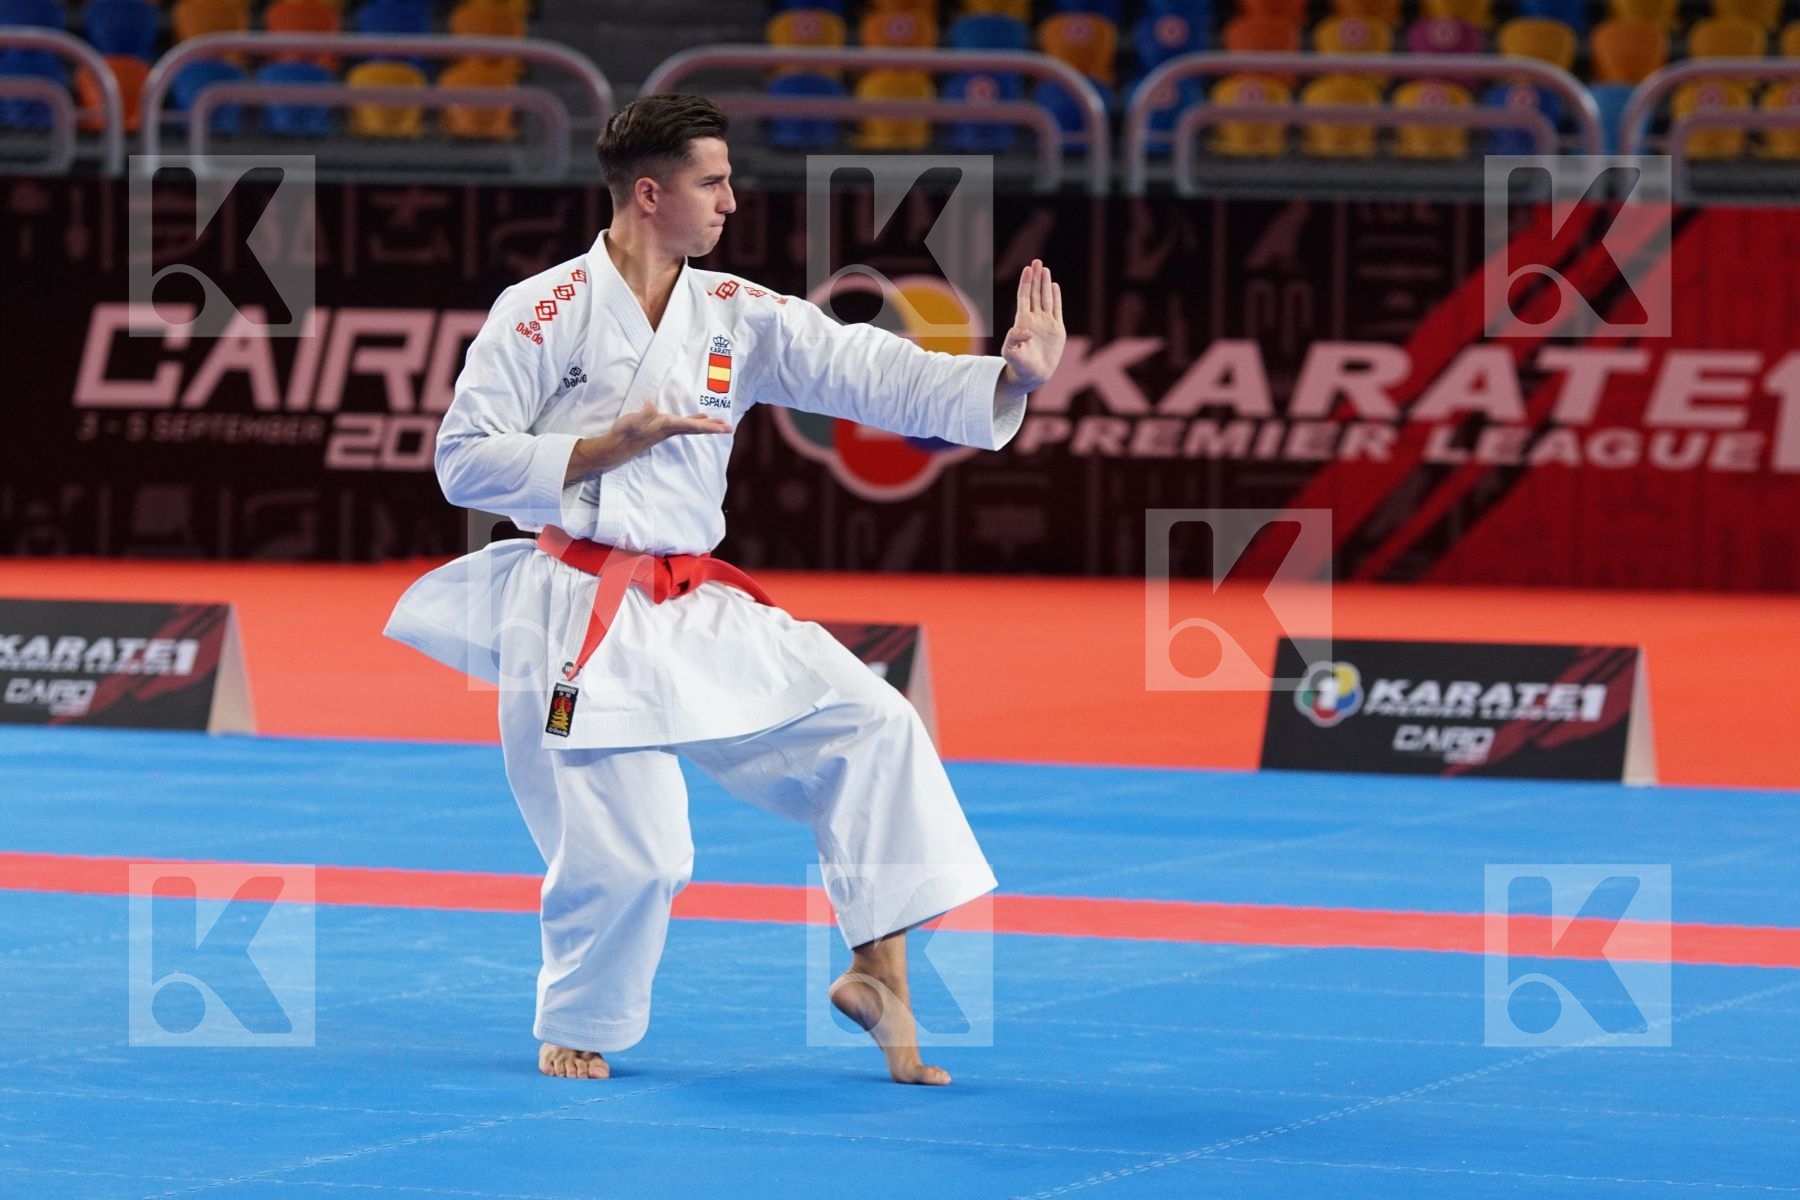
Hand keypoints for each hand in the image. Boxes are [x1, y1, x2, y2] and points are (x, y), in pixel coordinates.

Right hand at [565, 400, 728, 481]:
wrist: (615, 448)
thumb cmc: (623, 434)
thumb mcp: (631, 422)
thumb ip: (642, 415)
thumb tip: (651, 406)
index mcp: (665, 426)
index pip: (690, 425)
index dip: (706, 425)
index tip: (721, 428)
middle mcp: (669, 430)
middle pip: (696, 428)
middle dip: (713, 428)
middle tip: (730, 428)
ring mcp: (666, 430)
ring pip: (691, 427)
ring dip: (706, 425)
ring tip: (721, 424)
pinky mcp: (661, 429)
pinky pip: (684, 425)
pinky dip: (694, 421)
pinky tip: (699, 418)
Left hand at [999, 259, 1065, 395]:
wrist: (1033, 375)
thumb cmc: (1018, 365)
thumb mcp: (1010, 353)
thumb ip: (1013, 339)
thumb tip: (1026, 330)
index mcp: (1022, 321)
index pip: (1024, 297)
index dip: (1026, 282)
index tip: (1027, 268)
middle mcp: (1034, 319)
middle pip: (1035, 293)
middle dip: (1036, 277)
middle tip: (1037, 261)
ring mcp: (1046, 323)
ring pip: (1046, 298)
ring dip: (1046, 284)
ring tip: (1045, 269)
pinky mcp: (1057, 329)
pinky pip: (1057, 309)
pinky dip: (1057, 297)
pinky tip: (1055, 286)